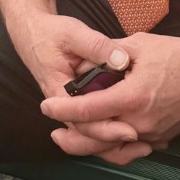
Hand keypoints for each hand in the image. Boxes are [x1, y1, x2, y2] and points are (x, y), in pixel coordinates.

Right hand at [5, 10, 144, 164]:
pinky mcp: (81, 104)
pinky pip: (96, 125)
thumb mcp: (73, 34)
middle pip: (89, 136)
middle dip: (117, 143)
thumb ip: (97, 47)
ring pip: (93, 135)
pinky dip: (114, 132)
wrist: (33, 34)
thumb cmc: (51, 34)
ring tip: (147, 146)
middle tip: (145, 145)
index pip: (82, 122)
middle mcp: (65, 107)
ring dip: (117, 143)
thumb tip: (122, 61)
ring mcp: (72, 108)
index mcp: (60, 93)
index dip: (107, 129)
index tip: (131, 131)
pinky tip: (139, 134)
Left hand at [38, 32, 179, 162]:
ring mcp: (153, 133)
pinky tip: (105, 137)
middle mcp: (141, 121)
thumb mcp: (139, 46)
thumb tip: (87, 62)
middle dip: (71, 138)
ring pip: (114, 149)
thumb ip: (109, 55)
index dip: (63, 109)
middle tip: (54, 133)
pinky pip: (133, 147)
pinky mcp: (163, 137)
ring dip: (92, 145)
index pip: (88, 109)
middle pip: (96, 139)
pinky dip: (115, 145)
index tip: (46, 106)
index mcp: (132, 97)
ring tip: (74, 138)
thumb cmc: (179, 55)